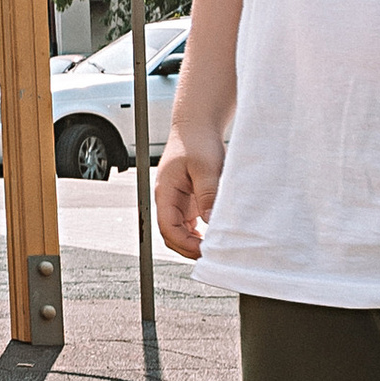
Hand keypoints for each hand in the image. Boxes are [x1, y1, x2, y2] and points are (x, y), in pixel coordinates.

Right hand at [154, 131, 219, 260]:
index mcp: (165, 192)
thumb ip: (207, 194)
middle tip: (212, 254)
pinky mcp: (188, 200)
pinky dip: (199, 234)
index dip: (184, 244)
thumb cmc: (197, 141)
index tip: (204, 250)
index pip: (167, 228)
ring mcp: (177, 202)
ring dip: (193, 243)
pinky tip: (212, 236)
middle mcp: (168, 200)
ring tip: (214, 248)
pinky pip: (189, 225)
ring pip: (179, 232)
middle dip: (188, 248)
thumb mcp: (205, 167)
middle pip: (171, 235)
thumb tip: (211, 221)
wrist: (196, 126)